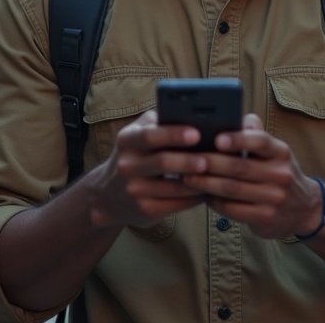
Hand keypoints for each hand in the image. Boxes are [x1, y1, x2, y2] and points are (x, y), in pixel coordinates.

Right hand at [86, 111, 206, 228]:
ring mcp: (134, 190)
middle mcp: (127, 165)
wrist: (108, 194)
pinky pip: (175, 205)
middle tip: (209, 159)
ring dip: (197, 181)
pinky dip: (193, 198)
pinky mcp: (144, 210)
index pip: (150, 135)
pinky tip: (205, 191)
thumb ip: (158, 122)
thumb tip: (192, 113)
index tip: (197, 133)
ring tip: (216, 175)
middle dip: (188, 160)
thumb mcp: (137, 135)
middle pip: (163, 162)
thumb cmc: (135, 156)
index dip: (174, 134)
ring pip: (173, 187)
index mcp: (127, 140)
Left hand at [181, 114, 323, 239]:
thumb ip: (255, 134)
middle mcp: (281, 174)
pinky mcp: (266, 217)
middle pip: (239, 167)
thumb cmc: (279, 173)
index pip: (260, 141)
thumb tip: (236, 116)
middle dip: (209, 163)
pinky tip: (203, 195)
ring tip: (187, 177)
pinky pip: (233, 209)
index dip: (237, 139)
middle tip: (187, 159)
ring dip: (206, 183)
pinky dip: (214, 201)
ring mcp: (274, 198)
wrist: (305, 209)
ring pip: (232, 189)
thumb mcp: (275, 152)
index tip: (216, 139)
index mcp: (281, 152)